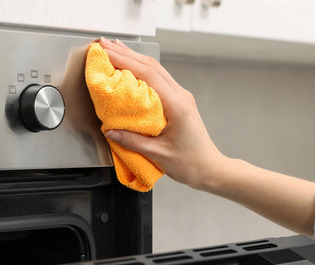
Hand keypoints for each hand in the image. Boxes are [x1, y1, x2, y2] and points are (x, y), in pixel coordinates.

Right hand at [98, 37, 227, 191]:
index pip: (148, 75)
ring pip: (156, 70)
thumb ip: (132, 141)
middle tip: (104, 45)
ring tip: (114, 50)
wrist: (209, 169)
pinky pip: (159, 80)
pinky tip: (131, 68)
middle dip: (126, 53)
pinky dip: (142, 70)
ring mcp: (181, 97)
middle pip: (152, 66)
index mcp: (177, 105)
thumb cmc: (190, 163)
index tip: (107, 53)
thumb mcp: (158, 154)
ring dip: (134, 59)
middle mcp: (181, 96)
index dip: (126, 61)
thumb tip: (110, 131)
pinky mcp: (179, 102)